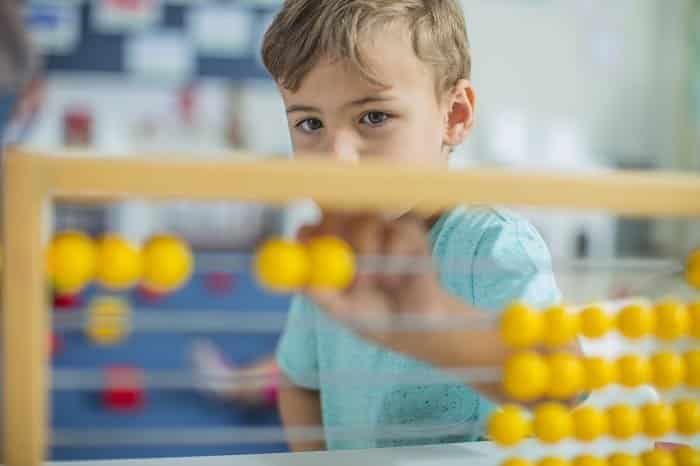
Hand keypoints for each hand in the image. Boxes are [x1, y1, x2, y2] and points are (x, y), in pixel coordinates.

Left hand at [299, 211, 448, 354]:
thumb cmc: (373, 315)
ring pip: (367, 220)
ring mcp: (381, 229)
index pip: (310, 229)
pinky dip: (394, 256)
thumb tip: (305, 283)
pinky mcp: (409, 232)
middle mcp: (351, 234)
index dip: (308, 233)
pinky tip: (395, 280)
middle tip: (337, 251)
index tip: (308, 244)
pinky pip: (398, 231)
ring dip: (367, 250)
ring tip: (370, 284)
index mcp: (328, 250)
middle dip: (335, 229)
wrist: (414, 326)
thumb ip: (324, 296)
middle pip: (336, 211)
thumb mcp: (344, 310)